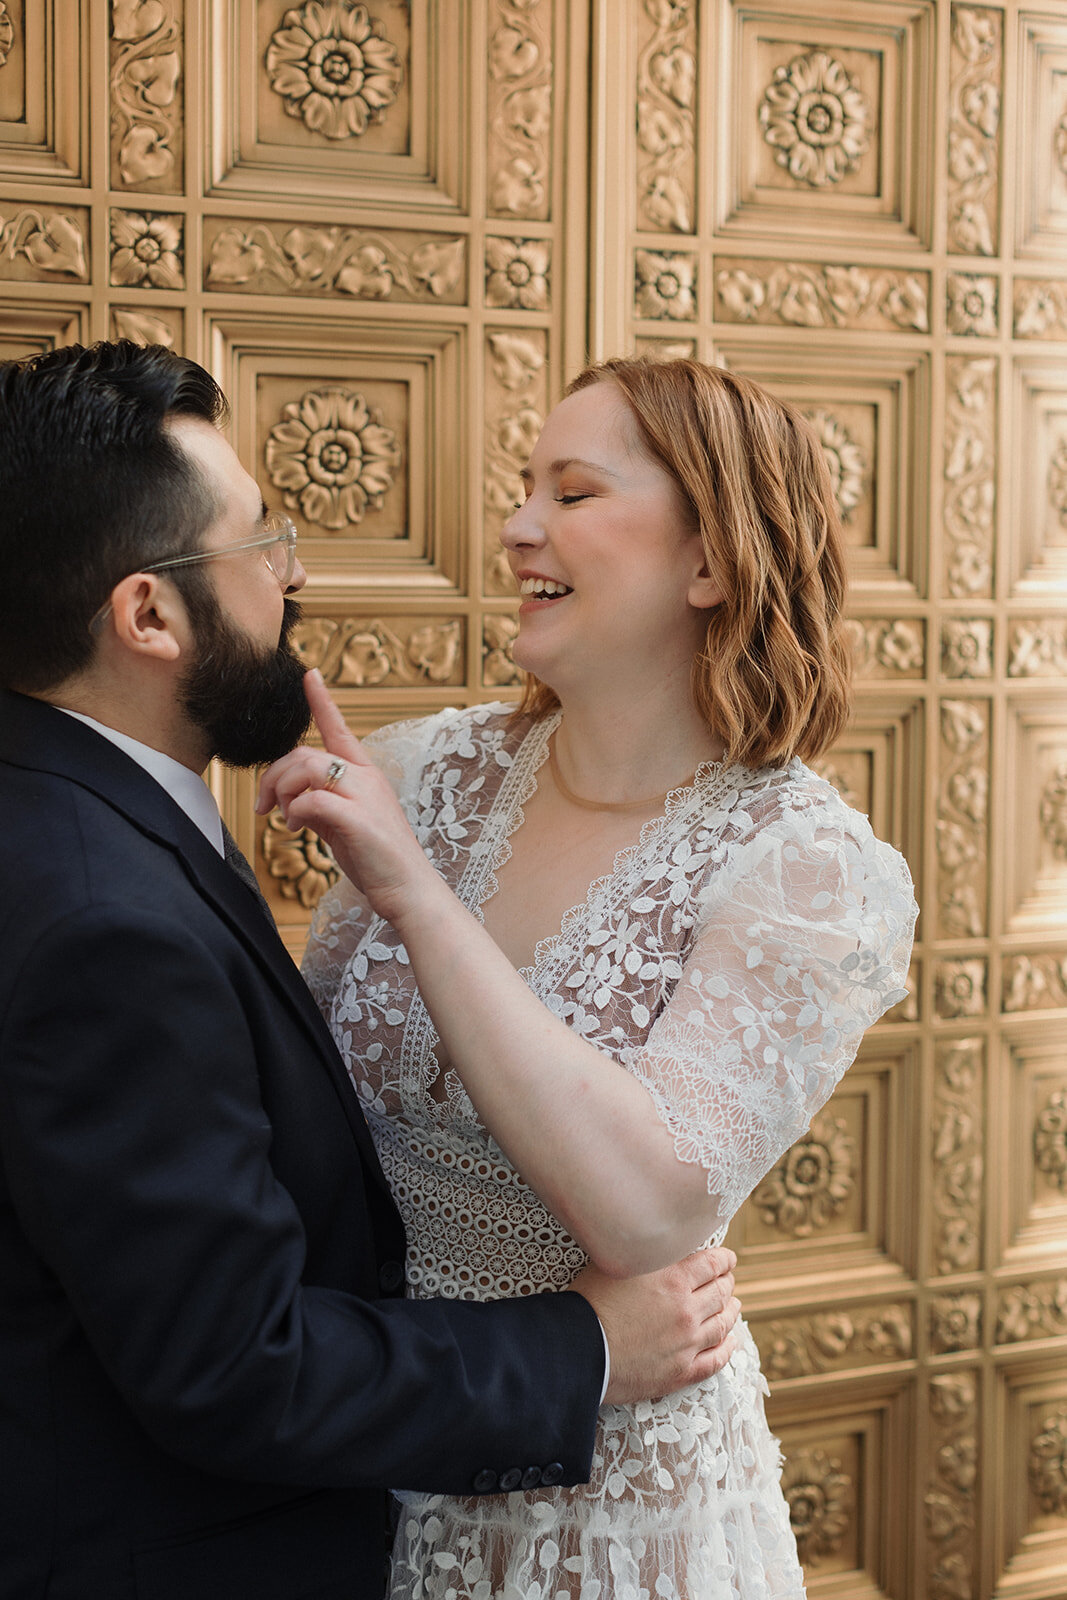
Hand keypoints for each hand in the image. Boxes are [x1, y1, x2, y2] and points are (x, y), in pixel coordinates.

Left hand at [255, 670, 441, 925]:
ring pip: (306, 768)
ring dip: (283, 791)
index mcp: (366, 775)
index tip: (310, 675)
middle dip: (274, 775)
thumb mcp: (344, 827)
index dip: (322, 701)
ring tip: (283, 817)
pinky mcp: (358, 819)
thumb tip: (295, 803)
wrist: (408, 890)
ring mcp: (364, 796)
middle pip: (305, 753)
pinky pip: (312, 800)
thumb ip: (321, 807)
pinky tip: (296, 828)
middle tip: (263, 805)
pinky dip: (295, 812)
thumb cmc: (378, 861)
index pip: (340, 729)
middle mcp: (367, 777)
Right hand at [570, 1247, 738, 1404]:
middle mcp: (687, 1310)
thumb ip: (646, 1254)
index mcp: (673, 1279)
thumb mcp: (617, 1263)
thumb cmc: (590, 1302)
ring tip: (734, 1305)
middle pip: (721, 1292)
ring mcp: (687, 1344)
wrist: (579, 1349)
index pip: (713, 1264)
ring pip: (723, 1324)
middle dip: (727, 1283)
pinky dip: (727, 1348)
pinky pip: (715, 1360)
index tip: (727, 1259)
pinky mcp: (681, 1372)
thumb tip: (659, 1246)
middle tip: (727, 1280)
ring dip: (731, 1312)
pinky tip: (731, 1341)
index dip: (724, 1259)